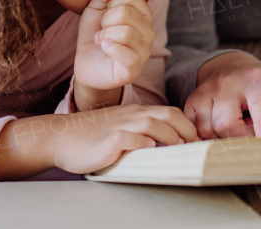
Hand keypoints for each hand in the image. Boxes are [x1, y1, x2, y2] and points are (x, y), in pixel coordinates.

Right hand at [0, 104, 198, 178]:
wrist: (61, 136)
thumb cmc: (91, 136)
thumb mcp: (120, 129)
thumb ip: (141, 133)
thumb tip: (167, 146)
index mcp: (135, 113)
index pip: (170, 112)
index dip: (188, 125)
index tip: (199, 141)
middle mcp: (130, 116)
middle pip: (166, 114)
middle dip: (186, 129)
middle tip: (197, 145)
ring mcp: (118, 126)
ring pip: (150, 122)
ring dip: (169, 134)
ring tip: (179, 147)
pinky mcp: (106, 139)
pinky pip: (127, 137)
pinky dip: (140, 141)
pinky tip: (148, 147)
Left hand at [73, 0, 153, 107]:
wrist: (87, 64)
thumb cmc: (95, 34)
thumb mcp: (94, 9)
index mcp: (143, 14)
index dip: (111, 2)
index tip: (105, 14)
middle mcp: (149, 31)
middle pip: (126, 12)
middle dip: (105, 20)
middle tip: (101, 30)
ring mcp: (144, 51)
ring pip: (126, 32)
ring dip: (105, 35)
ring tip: (101, 40)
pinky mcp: (135, 68)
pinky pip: (126, 54)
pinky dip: (110, 48)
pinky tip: (105, 48)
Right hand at [185, 51, 260, 139]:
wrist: (228, 66)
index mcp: (254, 80)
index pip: (258, 103)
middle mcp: (227, 85)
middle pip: (227, 123)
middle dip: (240, 137)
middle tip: (251, 138)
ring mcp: (206, 93)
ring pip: (207, 128)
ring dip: (221, 139)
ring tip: (235, 134)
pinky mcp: (192, 102)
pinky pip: (192, 127)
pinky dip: (201, 138)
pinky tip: (214, 138)